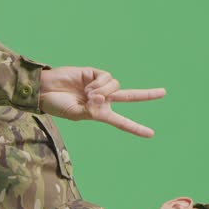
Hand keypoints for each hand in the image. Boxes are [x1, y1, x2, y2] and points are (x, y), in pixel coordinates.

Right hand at [38, 67, 165, 137]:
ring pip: (116, 86)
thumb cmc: (56, 105)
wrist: (44, 90)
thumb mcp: (74, 114)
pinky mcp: (94, 73)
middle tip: (164, 93)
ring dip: (103, 92)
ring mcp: (99, 85)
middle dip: (146, 95)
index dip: (135, 128)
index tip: (151, 134)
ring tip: (88, 95)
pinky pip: (107, 78)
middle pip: (129, 96)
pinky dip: (100, 84)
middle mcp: (102, 99)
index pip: (121, 122)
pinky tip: (88, 87)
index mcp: (99, 113)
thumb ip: (91, 110)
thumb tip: (103, 99)